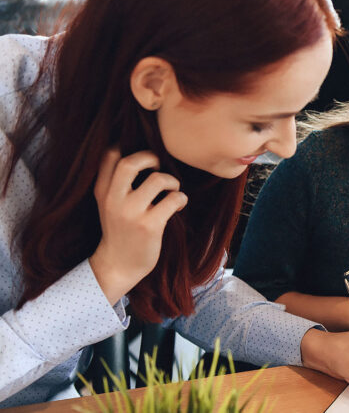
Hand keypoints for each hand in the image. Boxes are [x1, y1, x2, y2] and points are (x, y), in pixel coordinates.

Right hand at [90, 149, 187, 304]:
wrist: (118, 265)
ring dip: (172, 181)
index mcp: (102, 191)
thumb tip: (145, 155)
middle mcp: (114, 200)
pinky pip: (173, 200)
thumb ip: (118, 182)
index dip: (128, 148)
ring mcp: (131, 213)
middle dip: (150, 157)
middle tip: (158, 166)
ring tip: (172, 191)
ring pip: (158, 180)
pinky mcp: (149, 226)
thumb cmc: (120, 229)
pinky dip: (181, 198)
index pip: (109, 156)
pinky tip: (177, 205)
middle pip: (130, 163)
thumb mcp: (109, 204)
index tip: (142, 157)